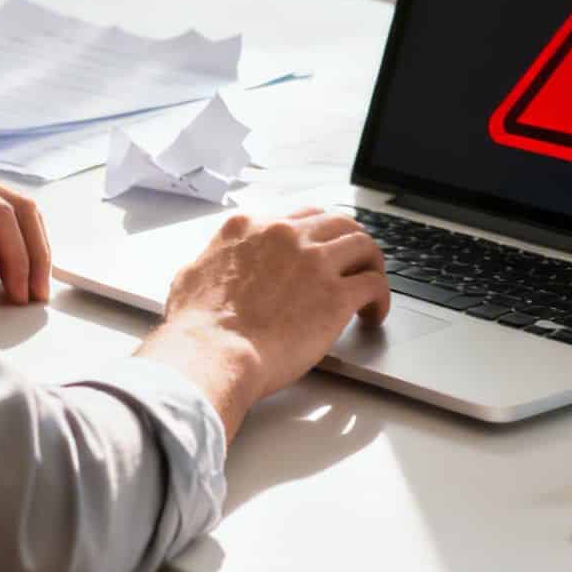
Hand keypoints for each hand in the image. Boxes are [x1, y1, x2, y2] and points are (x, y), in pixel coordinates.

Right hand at [134, 207, 387, 439]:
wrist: (213, 354)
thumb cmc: (197, 326)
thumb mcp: (190, 274)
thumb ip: (211, 259)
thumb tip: (212, 264)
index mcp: (250, 227)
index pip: (295, 217)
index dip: (312, 236)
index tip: (317, 251)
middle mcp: (285, 235)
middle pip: (336, 222)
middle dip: (348, 240)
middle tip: (353, 261)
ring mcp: (314, 262)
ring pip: (363, 244)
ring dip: (371, 263)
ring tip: (371, 283)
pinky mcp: (336, 295)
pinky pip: (374, 284)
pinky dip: (381, 297)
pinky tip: (374, 313)